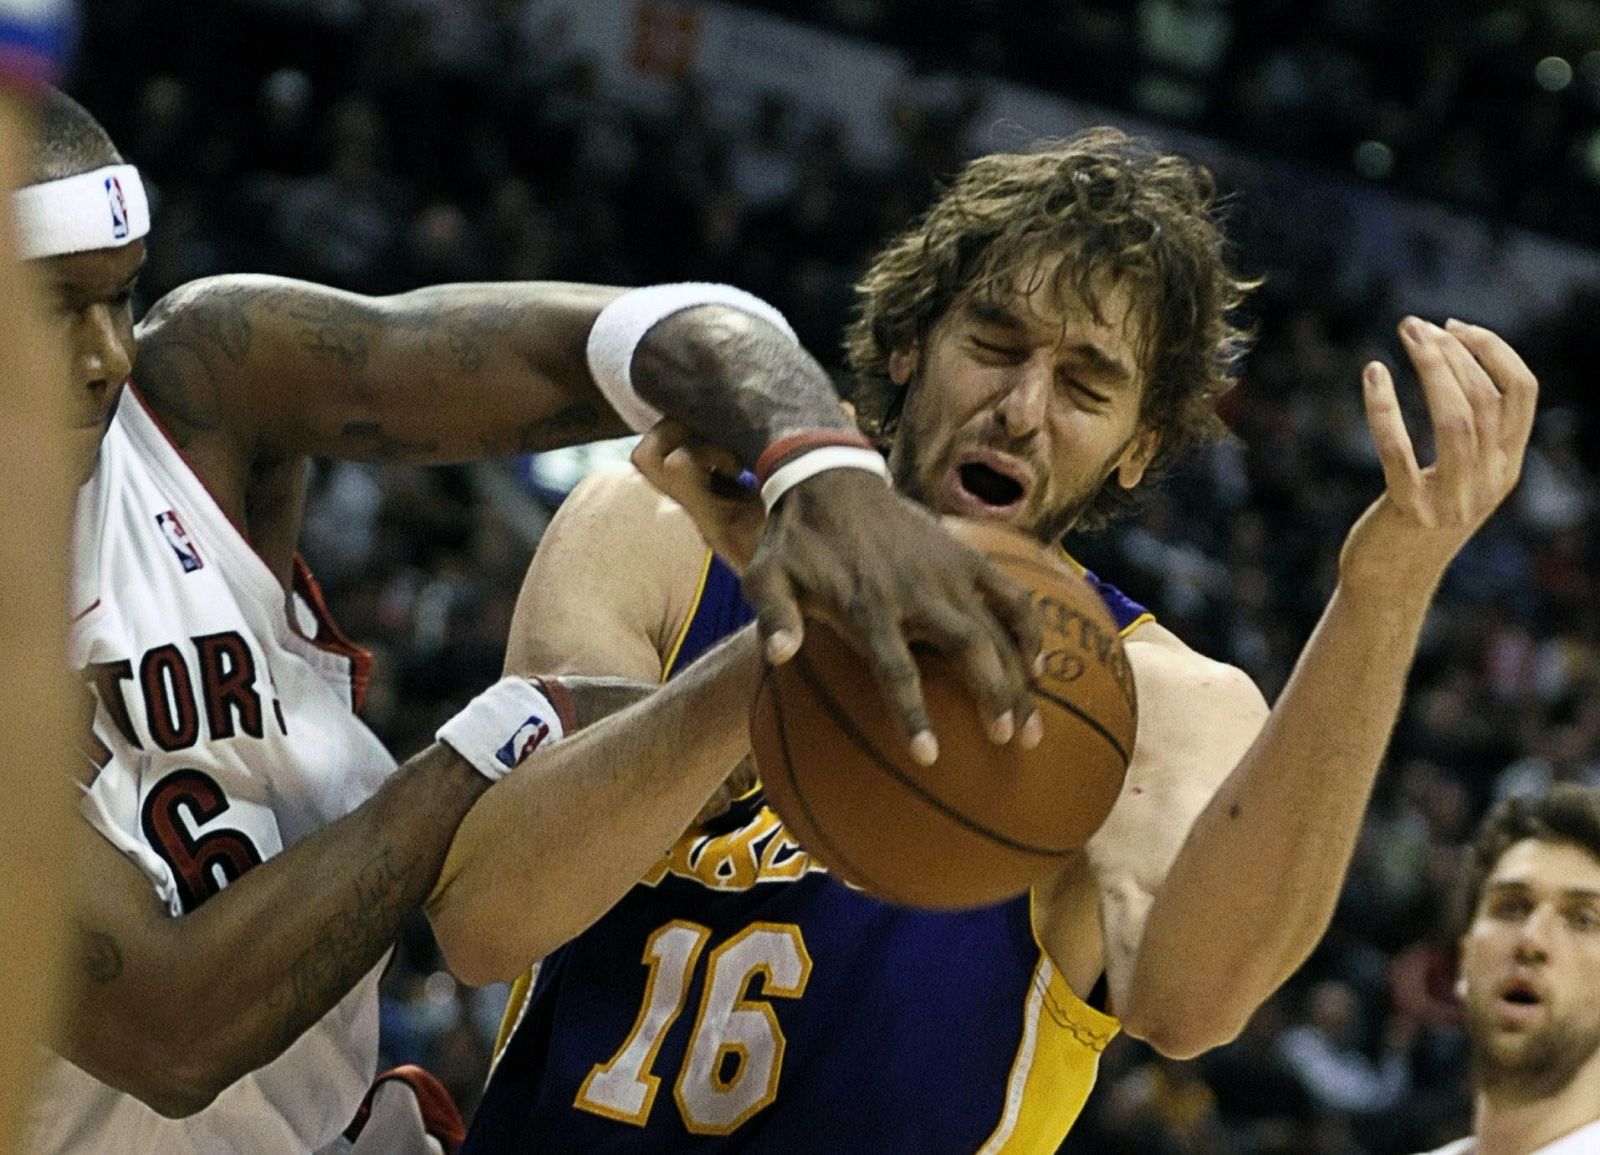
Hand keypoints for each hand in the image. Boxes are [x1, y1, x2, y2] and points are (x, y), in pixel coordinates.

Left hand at [635, 423, 1043, 765]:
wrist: (832, 482)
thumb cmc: (798, 544)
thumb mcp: (767, 576)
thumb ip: (773, 616)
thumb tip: (777, 656)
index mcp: (868, 606)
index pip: (897, 670)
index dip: (914, 714)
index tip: (930, 757)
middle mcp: (917, 591)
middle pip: (969, 649)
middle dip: (994, 695)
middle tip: (1008, 740)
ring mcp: (949, 572)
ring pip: (998, 629)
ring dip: (1020, 676)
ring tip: (1031, 724)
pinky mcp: (967, 557)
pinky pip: (1011, 595)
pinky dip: (1030, 629)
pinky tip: (1039, 665)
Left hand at [1344, 317, 1536, 593]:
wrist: (1389, 583)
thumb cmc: (1417, 517)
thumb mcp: (1459, 476)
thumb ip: (1471, 434)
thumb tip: (1451, 362)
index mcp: (1507, 466)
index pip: (1523, 392)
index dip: (1492, 350)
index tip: (1453, 326)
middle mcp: (1489, 481)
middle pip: (1486, 399)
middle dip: (1451, 352)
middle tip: (1414, 324)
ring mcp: (1453, 499)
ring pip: (1455, 421)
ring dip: (1430, 369)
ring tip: (1402, 336)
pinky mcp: (1409, 511)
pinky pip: (1398, 451)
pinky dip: (1385, 407)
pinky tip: (1372, 374)